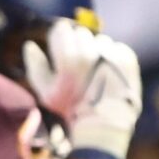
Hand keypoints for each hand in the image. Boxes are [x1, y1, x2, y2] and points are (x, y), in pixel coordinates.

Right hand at [22, 20, 142, 158]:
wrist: (103, 129)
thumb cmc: (70, 112)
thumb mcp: (45, 93)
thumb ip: (36, 66)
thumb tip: (30, 45)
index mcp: (69, 59)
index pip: (62, 29)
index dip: (60, 40)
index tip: (61, 52)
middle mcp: (91, 53)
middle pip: (81, 33)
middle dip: (78, 46)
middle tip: (80, 66)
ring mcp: (112, 56)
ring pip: (100, 40)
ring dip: (97, 51)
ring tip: (96, 72)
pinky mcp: (127, 61)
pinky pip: (118, 48)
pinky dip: (114, 57)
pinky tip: (110, 74)